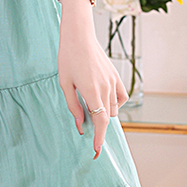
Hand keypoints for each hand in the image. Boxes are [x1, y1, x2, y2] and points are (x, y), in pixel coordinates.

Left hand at [57, 19, 129, 156]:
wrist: (79, 36)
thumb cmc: (67, 59)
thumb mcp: (65, 84)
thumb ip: (73, 107)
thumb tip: (81, 126)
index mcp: (91, 91)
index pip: (100, 121)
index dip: (99, 138)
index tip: (97, 150)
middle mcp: (106, 88)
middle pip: (106, 117)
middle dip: (97, 124)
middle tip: (84, 120)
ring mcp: (113, 82)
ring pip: (113, 109)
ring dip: (104, 112)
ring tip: (89, 103)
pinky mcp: (116, 76)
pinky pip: (121, 98)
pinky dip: (115, 103)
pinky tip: (103, 99)